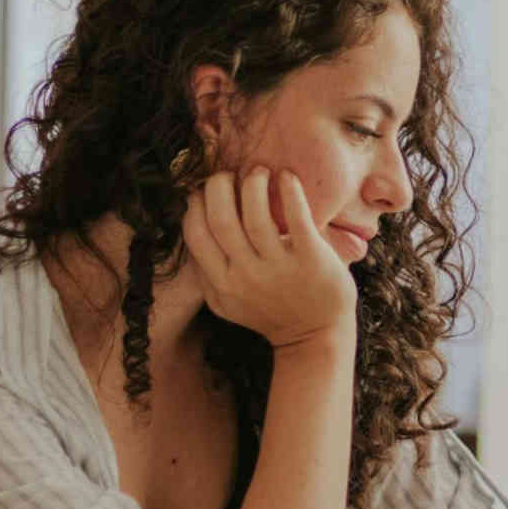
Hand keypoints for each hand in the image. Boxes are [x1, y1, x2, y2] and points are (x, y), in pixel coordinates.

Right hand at [181, 167, 356, 347]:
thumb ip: (207, 275)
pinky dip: (289, 191)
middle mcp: (246, 276)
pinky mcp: (311, 259)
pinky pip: (296, 217)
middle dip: (218, 187)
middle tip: (228, 174)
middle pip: (220, 218)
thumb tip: (191, 232)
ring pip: (255, 214)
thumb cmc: (272, 313)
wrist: (316, 336)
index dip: (195, 205)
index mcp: (223, 284)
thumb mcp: (228, 304)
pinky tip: (287, 177)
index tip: (203, 189)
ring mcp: (279, 268)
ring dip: (253, 183)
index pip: (196, 234)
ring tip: (259, 172)